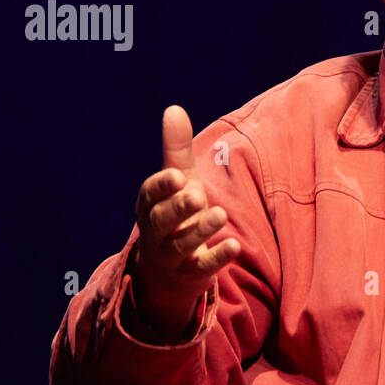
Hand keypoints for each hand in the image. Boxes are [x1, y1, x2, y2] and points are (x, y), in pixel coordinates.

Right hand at [130, 105, 239, 338]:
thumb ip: (177, 150)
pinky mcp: (189, 276)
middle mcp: (156, 232)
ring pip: (181, 245)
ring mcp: (171, 257)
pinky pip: (201, 269)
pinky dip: (216, 258)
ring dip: (200, 230)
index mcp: (150, 206)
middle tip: (197, 196)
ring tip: (220, 214)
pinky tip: (235, 247)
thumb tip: (173, 108)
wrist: (166, 274)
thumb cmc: (176, 216)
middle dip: (178, 208)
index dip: (161, 186)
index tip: (176, 175)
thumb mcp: (179, 184)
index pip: (150, 195)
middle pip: (161, 220)